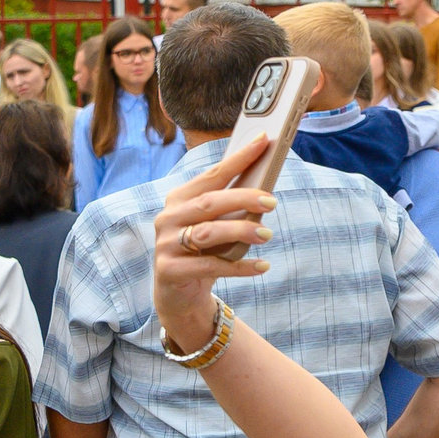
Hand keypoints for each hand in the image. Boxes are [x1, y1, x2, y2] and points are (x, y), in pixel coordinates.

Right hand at [153, 134, 277, 354]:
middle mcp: (169, 217)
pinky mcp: (170, 270)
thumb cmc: (204, 253)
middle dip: (243, 198)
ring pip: (207, 232)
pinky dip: (240, 266)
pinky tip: (262, 266)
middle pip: (209, 202)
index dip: (238, 158)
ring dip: (241, 231)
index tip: (264, 141)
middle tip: (272, 201)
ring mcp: (166, 244)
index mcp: (180, 199)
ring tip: (268, 235)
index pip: (212, 174)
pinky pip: (210, 266)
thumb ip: (231, 209)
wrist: (179, 295)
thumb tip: (266, 189)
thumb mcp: (217, 227)